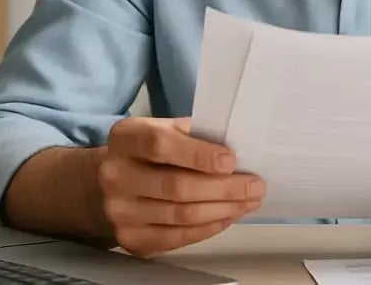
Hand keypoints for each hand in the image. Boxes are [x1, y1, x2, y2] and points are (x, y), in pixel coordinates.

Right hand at [98, 117, 265, 257]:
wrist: (115, 184)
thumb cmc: (152, 152)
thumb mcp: (167, 130)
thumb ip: (196, 135)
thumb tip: (240, 146)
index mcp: (126, 138)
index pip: (160, 145)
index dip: (198, 154)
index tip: (231, 161)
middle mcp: (115, 175)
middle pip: (175, 186)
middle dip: (223, 188)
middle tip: (255, 186)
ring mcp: (120, 211)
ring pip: (181, 215)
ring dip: (223, 209)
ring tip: (249, 201)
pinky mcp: (131, 238)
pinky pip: (178, 237)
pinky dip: (209, 227)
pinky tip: (228, 216)